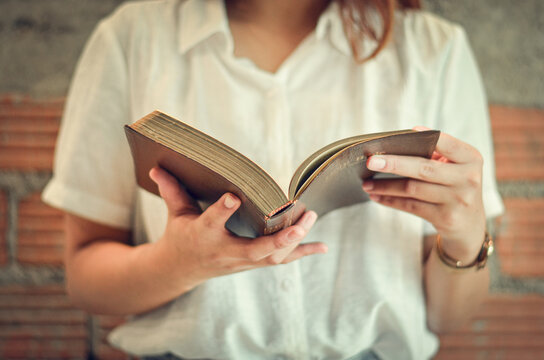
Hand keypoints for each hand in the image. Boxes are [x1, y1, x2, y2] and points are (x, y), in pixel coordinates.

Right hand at [149, 167, 327, 289]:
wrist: (181, 269)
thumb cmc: (181, 234)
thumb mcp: (175, 212)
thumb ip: (172, 190)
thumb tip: (157, 167)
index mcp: (202, 235)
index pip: (212, 222)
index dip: (222, 210)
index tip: (234, 195)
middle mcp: (224, 252)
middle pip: (254, 250)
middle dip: (279, 238)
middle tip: (300, 219)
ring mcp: (240, 262)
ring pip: (271, 257)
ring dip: (294, 241)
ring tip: (311, 218)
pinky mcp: (252, 264)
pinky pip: (279, 261)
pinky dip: (301, 254)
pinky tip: (322, 247)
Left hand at [361, 128, 485, 261]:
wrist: (470, 225)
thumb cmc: (454, 186)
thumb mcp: (455, 168)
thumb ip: (434, 155)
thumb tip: (392, 149)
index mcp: (471, 158)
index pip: (447, 144)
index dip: (428, 137)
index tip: (408, 132)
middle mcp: (468, 179)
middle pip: (424, 168)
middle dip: (394, 164)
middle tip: (370, 161)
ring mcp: (458, 200)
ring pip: (412, 189)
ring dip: (385, 186)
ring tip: (366, 183)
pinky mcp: (445, 218)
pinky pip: (411, 206)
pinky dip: (390, 200)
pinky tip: (376, 196)